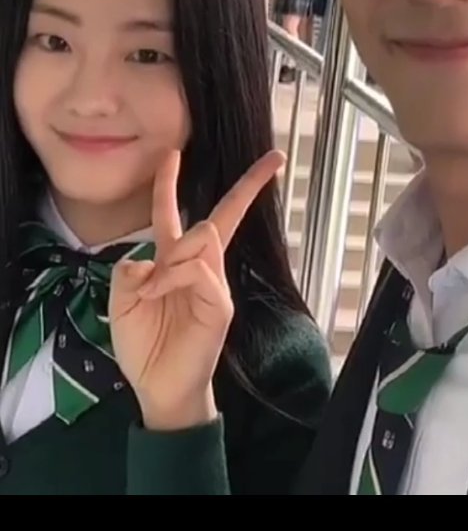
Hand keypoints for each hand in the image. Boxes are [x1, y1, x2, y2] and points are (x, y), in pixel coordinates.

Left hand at [109, 148, 283, 430]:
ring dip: (171, 259)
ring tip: (151, 293)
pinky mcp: (220, 303)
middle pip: (222, 215)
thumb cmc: (142, 344)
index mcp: (170, 260)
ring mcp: (213, 282)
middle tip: (275, 159)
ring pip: (203, 237)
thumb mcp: (120, 304)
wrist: (158, 388)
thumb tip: (149, 258)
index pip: (172, 212)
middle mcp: (196, 264)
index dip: (170, 182)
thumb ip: (128, 273)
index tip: (174, 152)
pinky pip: (202, 270)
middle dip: (249, 185)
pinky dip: (175, 277)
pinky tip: (159, 295)